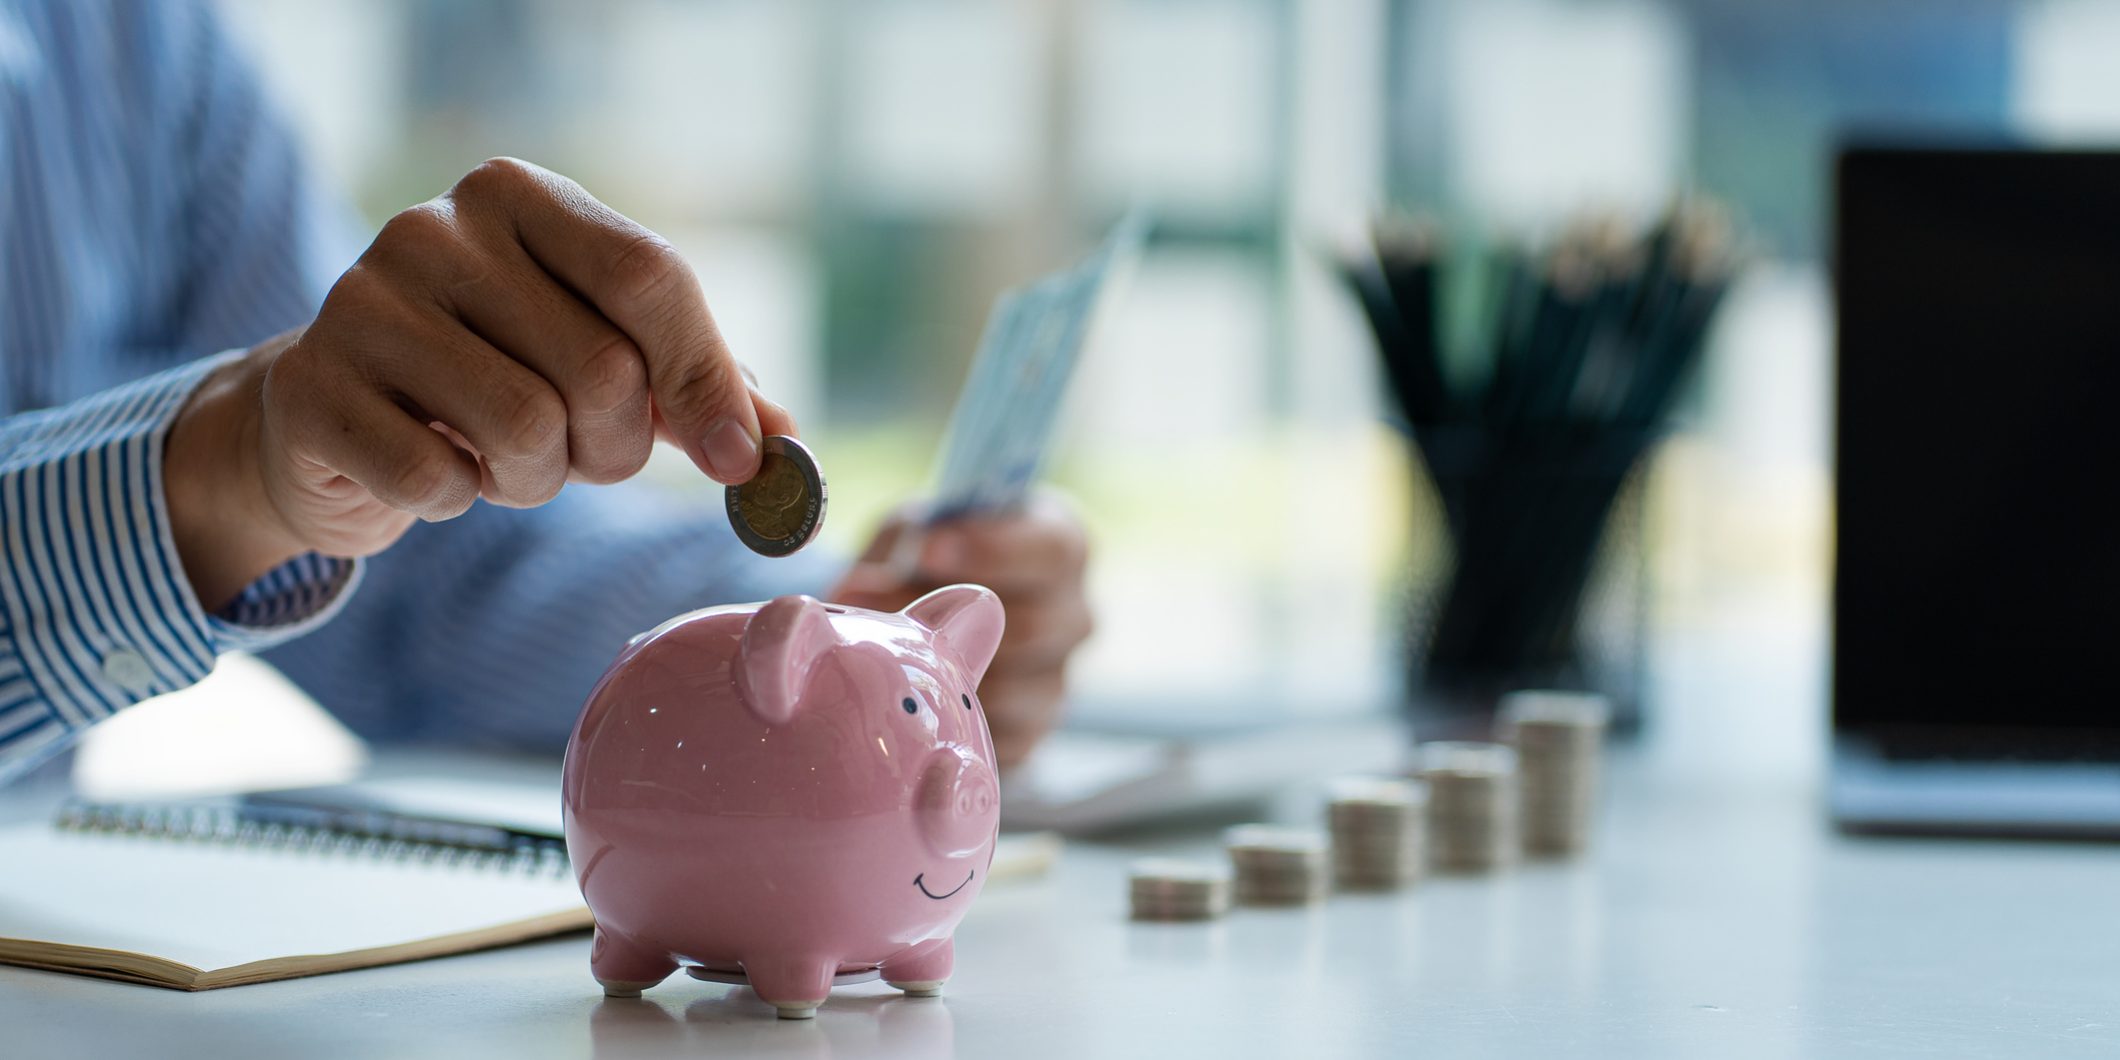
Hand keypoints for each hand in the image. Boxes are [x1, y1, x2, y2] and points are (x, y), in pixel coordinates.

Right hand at [166, 158, 794, 607]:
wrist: (336, 414)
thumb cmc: (498, 377)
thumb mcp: (607, 359)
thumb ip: (700, 387)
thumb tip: (781, 446)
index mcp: (519, 196)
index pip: (648, 277)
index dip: (705, 379)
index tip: (738, 459)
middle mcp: (433, 228)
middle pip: (601, 369)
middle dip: (616, 448)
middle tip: (581, 455)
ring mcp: (359, 302)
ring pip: (525, 428)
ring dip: (539, 480)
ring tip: (506, 460)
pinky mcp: (312, 389)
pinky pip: (437, 479)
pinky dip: (457, 501)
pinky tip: (436, 470)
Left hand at [831, 492, 1091, 768]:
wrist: (943, 625)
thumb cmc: (934, 563)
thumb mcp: (919, 534)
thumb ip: (903, 550)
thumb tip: (859, 592)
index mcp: (1061, 550)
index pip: (1053, 552)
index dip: (992, 552)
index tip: (925, 552)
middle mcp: (1074, 616)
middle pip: (1035, 629)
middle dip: (953, 627)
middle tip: (884, 616)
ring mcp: (1057, 678)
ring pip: (1011, 692)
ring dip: (941, 682)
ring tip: (887, 663)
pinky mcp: (1034, 730)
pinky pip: (997, 740)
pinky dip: (948, 725)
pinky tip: (915, 702)